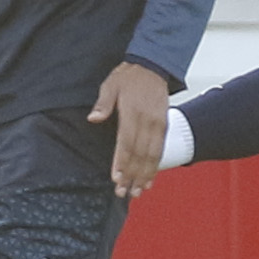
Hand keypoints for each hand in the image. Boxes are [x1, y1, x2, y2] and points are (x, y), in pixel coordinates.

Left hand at [88, 61, 172, 199]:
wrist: (153, 65)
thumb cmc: (129, 76)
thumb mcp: (111, 85)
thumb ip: (103, 104)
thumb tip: (93, 118)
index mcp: (133, 113)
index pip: (126, 143)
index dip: (122, 163)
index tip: (117, 179)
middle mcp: (148, 121)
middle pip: (140, 154)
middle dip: (132, 175)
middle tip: (124, 193)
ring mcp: (158, 124)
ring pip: (152, 155)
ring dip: (144, 175)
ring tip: (137, 192)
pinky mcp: (165, 125)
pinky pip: (160, 149)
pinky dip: (155, 166)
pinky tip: (149, 178)